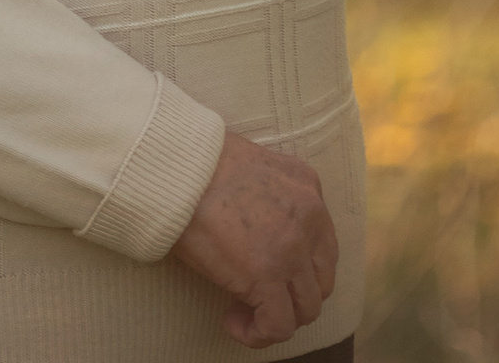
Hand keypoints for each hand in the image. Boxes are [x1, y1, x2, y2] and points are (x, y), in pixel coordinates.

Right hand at [172, 128, 339, 349]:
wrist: (178, 168)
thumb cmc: (198, 164)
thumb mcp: (252, 165)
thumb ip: (271, 195)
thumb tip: (259, 229)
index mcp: (305, 184)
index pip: (321, 242)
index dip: (297, 265)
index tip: (267, 269)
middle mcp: (310, 216)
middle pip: (320, 279)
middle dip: (293, 295)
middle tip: (258, 295)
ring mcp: (293, 249)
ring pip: (306, 308)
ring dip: (278, 317)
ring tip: (242, 312)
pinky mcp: (267, 277)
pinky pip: (278, 326)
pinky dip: (258, 334)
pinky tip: (232, 323)